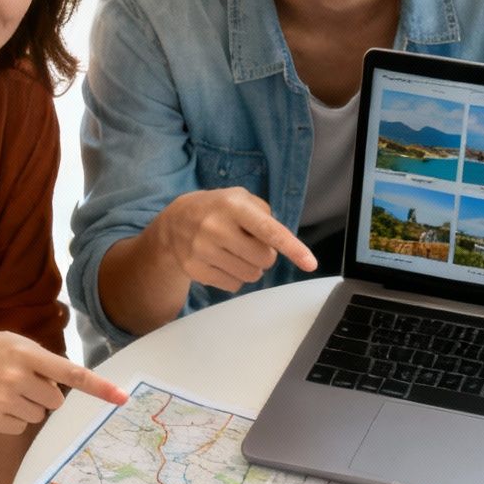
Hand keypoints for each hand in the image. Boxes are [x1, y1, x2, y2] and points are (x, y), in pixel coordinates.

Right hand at [0, 331, 127, 433]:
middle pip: (56, 400)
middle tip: (19, 383)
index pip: (70, 372)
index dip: (99, 387)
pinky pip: (19, 427)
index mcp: (23, 351)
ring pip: (38, 415)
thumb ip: (37, 358)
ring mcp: (2, 399)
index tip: (123, 398)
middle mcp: (16, 375)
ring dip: (26, 407)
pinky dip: (10, 420)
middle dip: (44, 394)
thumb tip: (64, 384)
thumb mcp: (5, 342)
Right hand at [152, 188, 316, 290]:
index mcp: (233, 206)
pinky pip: (234, 285)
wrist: (173, 224)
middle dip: (265, 255)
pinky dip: (235, 277)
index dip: (292, 247)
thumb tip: (282, 243)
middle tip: (249, 243)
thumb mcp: (240, 198)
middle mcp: (216, 227)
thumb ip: (265, 215)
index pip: (269, 230)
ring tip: (234, 252)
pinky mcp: (196, 270)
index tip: (310, 263)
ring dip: (251, 267)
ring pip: (251, 276)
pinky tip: (222, 262)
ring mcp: (203, 250)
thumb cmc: (217, 210)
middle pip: (265, 259)